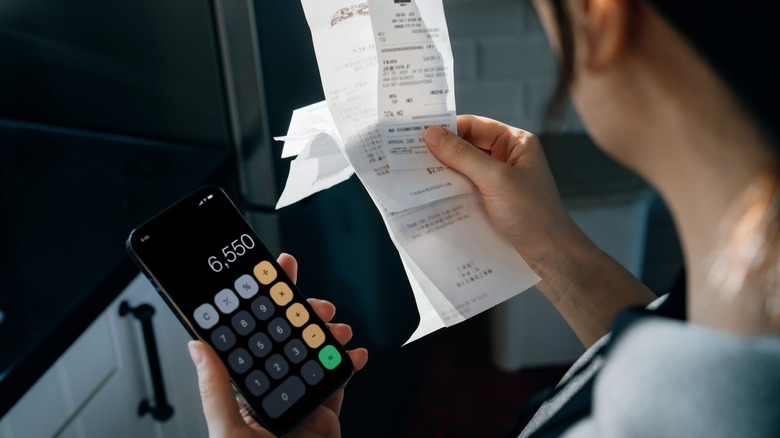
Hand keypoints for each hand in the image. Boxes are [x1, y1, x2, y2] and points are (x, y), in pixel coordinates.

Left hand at [188, 253, 368, 437]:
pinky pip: (338, 384)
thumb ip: (215, 391)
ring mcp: (299, 402)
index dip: (259, 305)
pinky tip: (355, 354)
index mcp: (243, 393)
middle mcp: (271, 393)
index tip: (268, 276)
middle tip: (313, 302)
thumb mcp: (228, 435)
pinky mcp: (325, 415)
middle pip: (287, 341)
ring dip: (328, 337)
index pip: (250, 340)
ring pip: (315, 356)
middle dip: (302, 316)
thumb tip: (197, 347)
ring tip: (337, 327)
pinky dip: (350, 366)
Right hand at [424, 115, 582, 272]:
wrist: (550, 256)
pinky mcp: (493, 201)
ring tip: (416, 175)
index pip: (474, 125)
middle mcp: (508, 157)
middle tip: (410, 155)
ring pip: (464, 168)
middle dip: (441, 151)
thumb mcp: (496, 180)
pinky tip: (433, 194)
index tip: (418, 135)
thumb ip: (463, 156)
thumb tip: (432, 134)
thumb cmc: (533, 214)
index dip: (447, 128)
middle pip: (466, 145)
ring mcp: (500, 180)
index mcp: (516, 142)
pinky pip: (466, 188)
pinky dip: (450, 189)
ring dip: (443, 172)